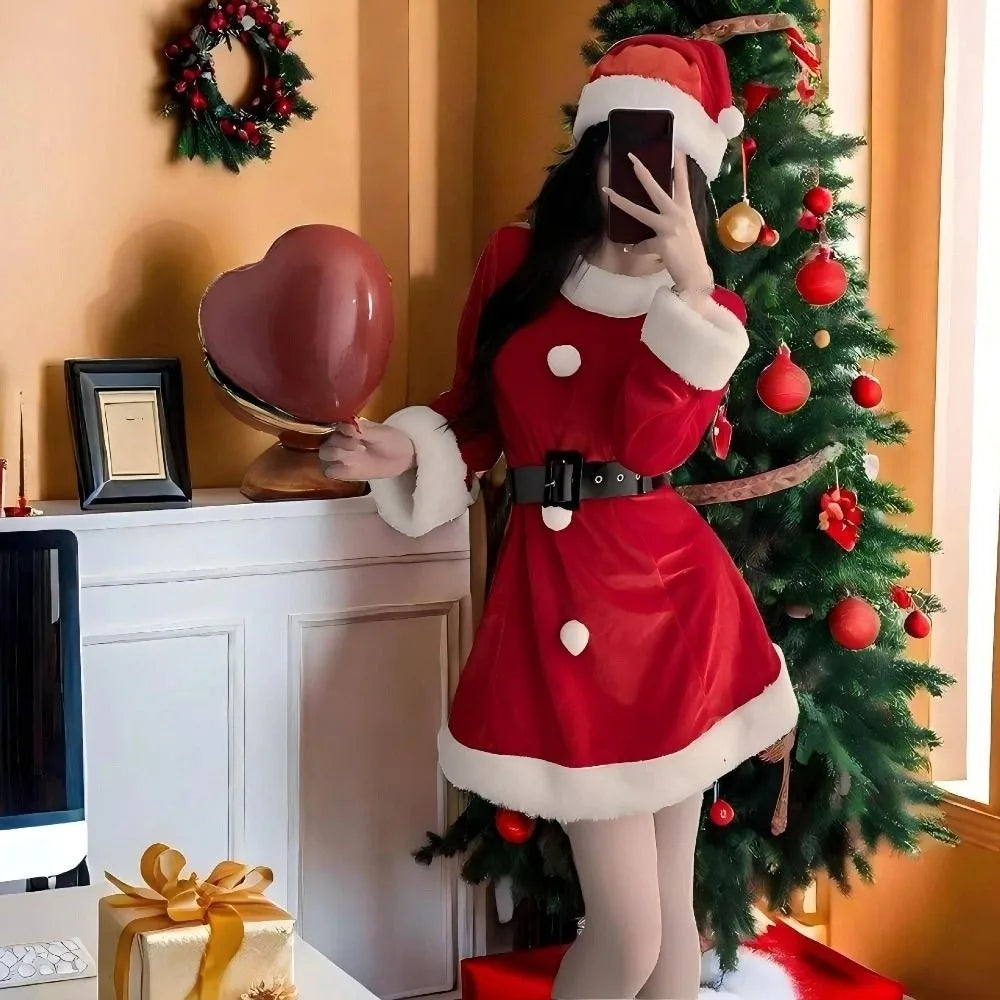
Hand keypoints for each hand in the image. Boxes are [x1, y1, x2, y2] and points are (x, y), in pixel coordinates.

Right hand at [318, 419, 415, 481]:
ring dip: (335, 456)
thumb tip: (348, 425)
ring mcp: (343, 456)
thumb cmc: (393, 440)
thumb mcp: (381, 433)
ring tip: (356, 457)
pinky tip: (349, 468)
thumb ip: (364, 430)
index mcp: (350, 427)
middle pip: (326, 443)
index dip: (344, 431)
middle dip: (339, 445)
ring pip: (324, 456)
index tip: (358, 434)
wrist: (404, 457)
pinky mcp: (346, 471)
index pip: (335, 427)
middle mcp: (343, 440)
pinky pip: (331, 471)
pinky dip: (334, 470)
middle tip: (360, 448)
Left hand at [603, 154, 714, 294]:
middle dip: (643, 173)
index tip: (676, 147)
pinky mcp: (662, 243)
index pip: (682, 182)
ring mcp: (670, 227)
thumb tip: (655, 213)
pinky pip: (640, 245)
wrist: (696, 275)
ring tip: (607, 192)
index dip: (680, 165)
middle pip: (657, 189)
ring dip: (622, 202)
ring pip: (641, 212)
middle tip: (631, 158)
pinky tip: (630, 251)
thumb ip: (672, 218)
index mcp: (685, 209)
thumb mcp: (685, 229)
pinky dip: (635, 249)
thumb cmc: (689, 251)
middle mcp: (678, 214)